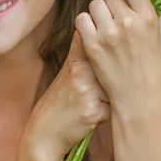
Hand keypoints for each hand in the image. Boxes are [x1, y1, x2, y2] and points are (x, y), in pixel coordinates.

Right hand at [22, 31, 110, 159]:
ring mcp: (88, 90)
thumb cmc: (60, 101)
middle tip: (94, 93)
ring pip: (116, 90)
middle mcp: (82, 72)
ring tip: (91, 106)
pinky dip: (107, 115)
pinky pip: (114, 109)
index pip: (100, 48)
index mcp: (76, 61)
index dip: (110, 52)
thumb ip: (80, 51)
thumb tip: (88, 29)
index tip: (112, 58)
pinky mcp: (94, 110)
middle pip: (114, 70)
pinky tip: (92, 117)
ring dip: (110, 100)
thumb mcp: (67, 72)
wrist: (44, 131)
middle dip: (113, 82)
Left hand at [75, 0, 160, 109]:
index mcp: (148, 18)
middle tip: (114, 20)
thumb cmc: (153, 70)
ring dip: (97, 14)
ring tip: (103, 27)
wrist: (138, 99)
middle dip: (111, 5)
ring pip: (95, 5)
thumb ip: (158, 20)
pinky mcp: (92, 45)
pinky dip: (85, 24)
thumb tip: (153, 3)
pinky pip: (81, 19)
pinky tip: (92, 34)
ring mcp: (109, 34)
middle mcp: (129, 22)